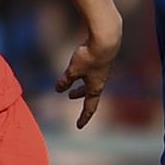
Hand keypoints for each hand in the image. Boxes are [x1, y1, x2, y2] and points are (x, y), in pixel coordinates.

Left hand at [55, 14, 121, 128]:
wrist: (106, 39)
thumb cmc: (90, 57)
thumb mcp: (73, 70)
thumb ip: (65, 81)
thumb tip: (58, 90)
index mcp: (96, 87)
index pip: (90, 107)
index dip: (83, 117)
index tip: (78, 126)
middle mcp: (101, 79)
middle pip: (90, 91)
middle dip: (80, 94)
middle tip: (70, 96)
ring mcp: (102, 68)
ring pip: (91, 78)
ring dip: (81, 80)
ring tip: (72, 77)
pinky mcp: (102, 57)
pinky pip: (92, 67)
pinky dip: (84, 69)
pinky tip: (79, 60)